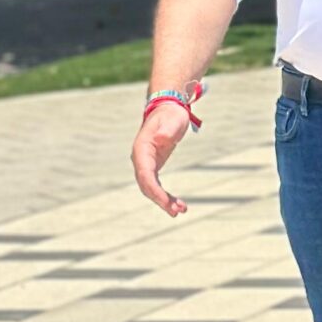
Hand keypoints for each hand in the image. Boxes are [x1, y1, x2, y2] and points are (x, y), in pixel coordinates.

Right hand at [132, 99, 192, 217]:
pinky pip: (156, 185)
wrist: (167, 110)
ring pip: (150, 188)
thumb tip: (163, 139)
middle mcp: (140, 159)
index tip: (164, 201)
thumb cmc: (171, 115)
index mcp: (142, 149)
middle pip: (146, 185)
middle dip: (160, 200)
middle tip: (176, 211)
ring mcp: (145, 164)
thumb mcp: (173, 120)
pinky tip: (178, 204)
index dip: (154, 190)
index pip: (145, 174)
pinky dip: (165, 196)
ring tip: (181, 211)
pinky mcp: (152, 167)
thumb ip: (168, 129)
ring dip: (164, 201)